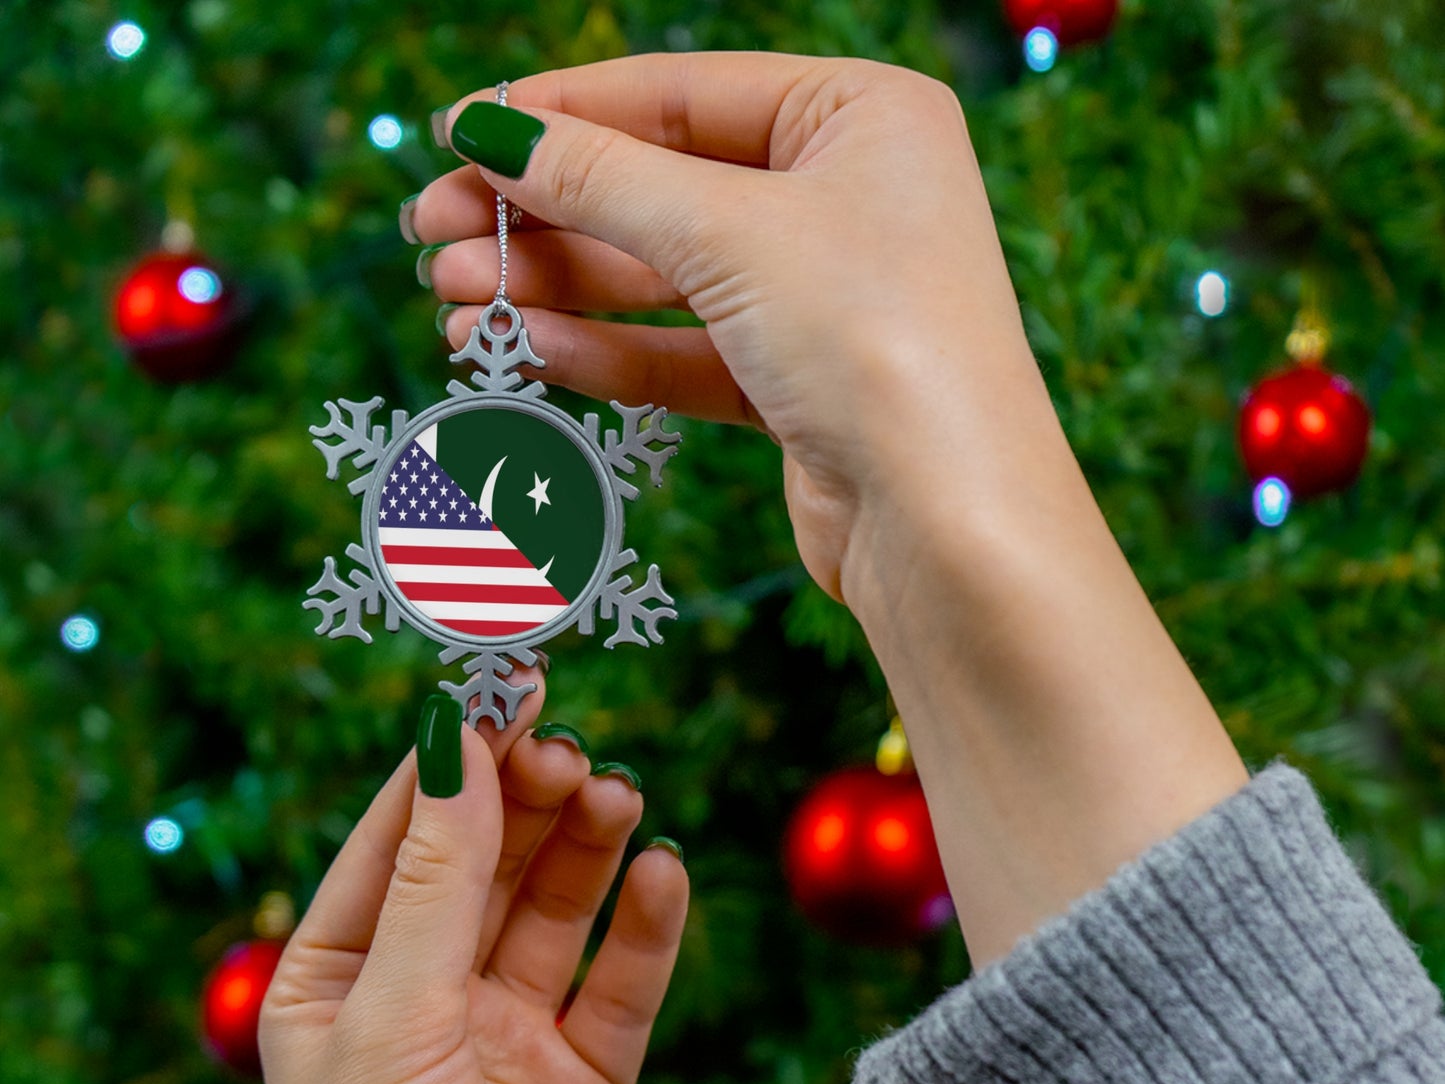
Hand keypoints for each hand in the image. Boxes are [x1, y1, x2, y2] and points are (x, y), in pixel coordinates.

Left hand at [259, 678, 687, 1083]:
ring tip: (617, 797)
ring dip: (588, 849)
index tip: (503, 679)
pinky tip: (663, 877)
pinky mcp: (586, 1082)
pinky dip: (646, 928)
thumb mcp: (394, 1019)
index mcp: (340, 978)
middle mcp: (424, 998)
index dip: (453, 756)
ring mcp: (508, 1039)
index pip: (400, 835)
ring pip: (557, 909)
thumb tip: (455, 737)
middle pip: (486, 861)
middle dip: (526, 799)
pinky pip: (622, 983)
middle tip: (571, 750)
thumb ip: (437, 879)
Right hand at [411, 53, 1054, 605]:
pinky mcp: (797, 387)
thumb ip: (602, 179)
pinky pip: (683, 354)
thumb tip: (490, 131)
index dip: (559, 113)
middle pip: (660, 188)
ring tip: (454, 303)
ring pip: (662, 279)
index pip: (678, 93)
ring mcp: (821, 297)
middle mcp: (845, 198)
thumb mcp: (728, 233)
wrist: (948, 526)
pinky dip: (606, 352)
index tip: (455, 134)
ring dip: (556, 289)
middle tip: (431, 236)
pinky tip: (526, 351)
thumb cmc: (875, 343)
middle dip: (542, 215)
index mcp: (860, 116)